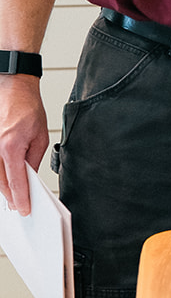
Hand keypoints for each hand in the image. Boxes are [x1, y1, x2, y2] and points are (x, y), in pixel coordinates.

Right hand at [0, 76, 48, 215]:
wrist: (13, 88)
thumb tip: (30, 177)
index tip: (25, 210)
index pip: (16, 181)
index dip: (21, 199)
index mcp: (11, 147)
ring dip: (3, 187)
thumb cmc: (28, 108)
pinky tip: (4, 180)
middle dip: (11, 197)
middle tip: (19, 207)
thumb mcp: (40, 136)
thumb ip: (34, 160)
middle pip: (1, 183)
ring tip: (13, 196)